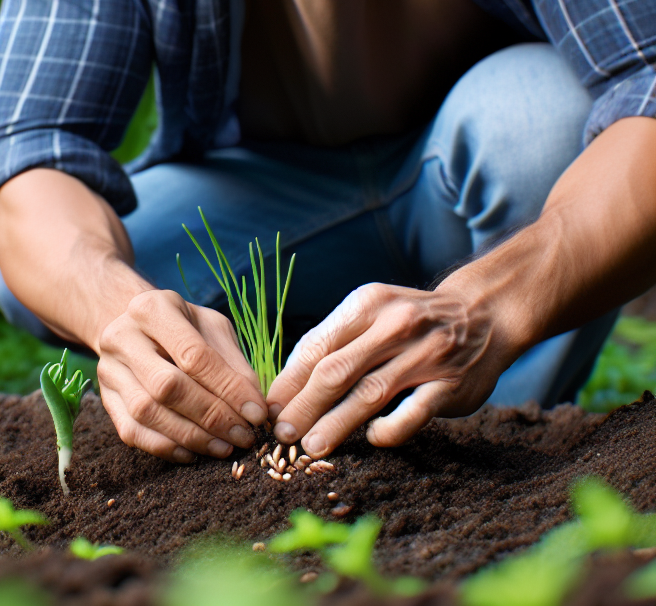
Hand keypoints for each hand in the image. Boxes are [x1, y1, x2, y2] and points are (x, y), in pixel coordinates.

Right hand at [96, 289, 267, 462]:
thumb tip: (254, 409)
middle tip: (242, 436)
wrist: (136, 328)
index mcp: (152, 309)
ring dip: (191, 437)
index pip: (194, 355)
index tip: (256, 414)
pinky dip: (166, 447)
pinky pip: (132, 432)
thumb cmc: (183, 327)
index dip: (228, 389)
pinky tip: (193, 452)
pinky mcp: (105, 398)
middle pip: (167, 386)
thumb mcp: (212, 329)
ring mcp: (108, 369)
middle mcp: (122, 336)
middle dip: (211, 417)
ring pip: (147, 413)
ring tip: (223, 447)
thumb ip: (234, 364)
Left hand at [265, 280, 521, 457]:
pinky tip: (373, 439)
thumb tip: (287, 386)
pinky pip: (413, 412)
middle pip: (336, 370)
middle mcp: (393, 325)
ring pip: (369, 393)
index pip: (316, 345)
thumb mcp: (371, 312)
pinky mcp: (450, 384)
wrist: (481, 314)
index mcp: (365, 305)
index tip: (269, 407)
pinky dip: (390, 428)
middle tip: (282, 432)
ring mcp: (424, 354)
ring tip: (311, 445)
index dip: (289, 379)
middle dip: (303, 404)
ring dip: (336, 423)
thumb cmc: (409, 321)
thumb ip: (336, 342)